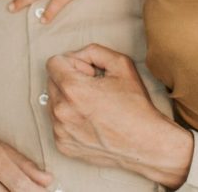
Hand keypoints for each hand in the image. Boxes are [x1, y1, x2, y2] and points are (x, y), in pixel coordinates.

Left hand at [46, 44, 193, 187]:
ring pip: (53, 103)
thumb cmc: (136, 107)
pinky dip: (70, 119)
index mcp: (73, 89)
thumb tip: (78, 55)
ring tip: (93, 107)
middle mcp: (62, 111)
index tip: (88, 73)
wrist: (145, 144)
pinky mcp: (64, 145)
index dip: (73, 62)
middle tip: (94, 89)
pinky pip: (57, 123)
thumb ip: (94, 51)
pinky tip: (90, 121)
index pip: (53, 63)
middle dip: (69, 79)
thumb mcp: (122, 64)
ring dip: (68, 100)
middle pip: (52, 81)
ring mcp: (60, 131)